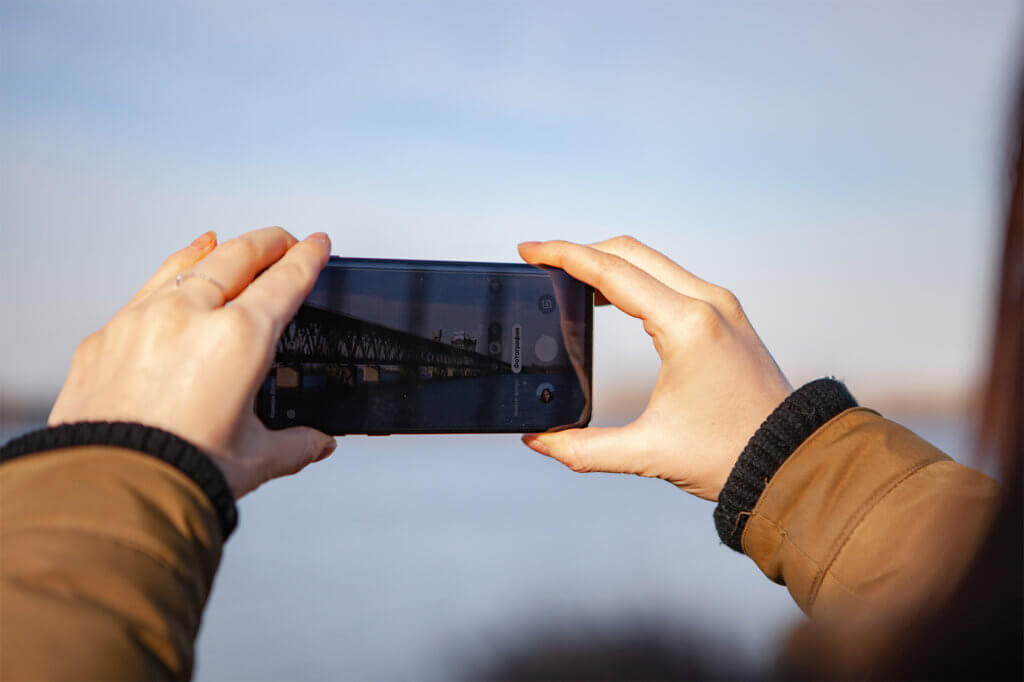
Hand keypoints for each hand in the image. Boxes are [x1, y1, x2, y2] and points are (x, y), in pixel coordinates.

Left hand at [49, 227, 335, 497]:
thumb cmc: (180, 473)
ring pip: (188, 263)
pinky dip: (171, 274)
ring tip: (228, 242)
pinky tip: (177, 273)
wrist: (110, 491)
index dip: (308, 258)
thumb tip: (318, 443)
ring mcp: (143, 319)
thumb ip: (295, 444)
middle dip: (267, 242)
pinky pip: (147, 289)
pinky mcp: (107, 336)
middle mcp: (191, 315)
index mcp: (240, 339)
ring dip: (217, 249)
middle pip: (238, 257)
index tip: (317, 244)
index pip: (285, 281)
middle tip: (284, 239)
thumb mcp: (255, 458)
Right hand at [518, 236, 791, 500]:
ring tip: (569, 281)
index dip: (563, 256)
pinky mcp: (728, 315)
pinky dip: (635, 277)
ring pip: (653, 261)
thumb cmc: (730, 455)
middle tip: (541, 262)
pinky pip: (671, 278)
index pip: (611, 272)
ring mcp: (721, 305)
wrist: (793, 461)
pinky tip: (612, 298)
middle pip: (630, 252)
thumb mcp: (649, 452)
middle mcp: (707, 303)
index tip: (528, 250)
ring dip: (609, 262)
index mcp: (686, 326)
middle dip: (580, 252)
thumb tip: (539, 442)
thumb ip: (584, 449)